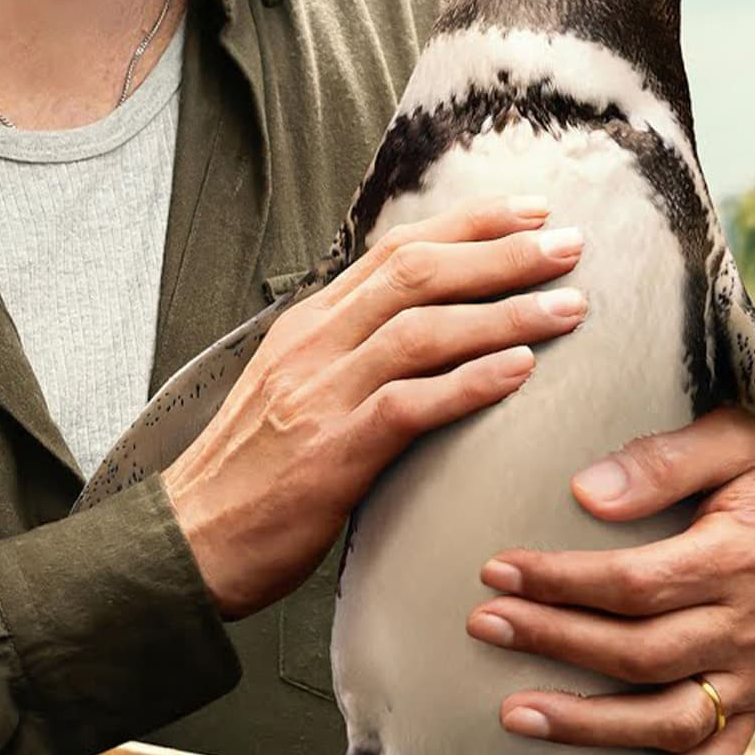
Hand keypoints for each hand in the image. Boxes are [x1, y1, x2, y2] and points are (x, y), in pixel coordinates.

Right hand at [163, 201, 588, 618]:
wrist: (186, 542)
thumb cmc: (249, 475)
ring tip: (568, 306)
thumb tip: (420, 332)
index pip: (395, 251)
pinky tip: (520, 370)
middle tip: (568, 245)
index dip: (468, 225)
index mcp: (307, 326)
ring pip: (423, 330)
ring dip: (504, 313)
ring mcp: (320, 396)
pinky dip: (470, 382)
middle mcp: (314, 346)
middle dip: (501, 253)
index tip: (530, 212)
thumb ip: (348, 355)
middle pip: (417, 274)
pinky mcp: (331, 453)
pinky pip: (409, 403)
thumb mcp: (292, 391)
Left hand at [464, 408, 754, 754]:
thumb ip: (662, 460)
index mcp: (742, 559)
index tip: (497, 571)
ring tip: (513, 714)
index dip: (562, 582)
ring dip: (589, 725)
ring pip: (670, 719)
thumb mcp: (733, 438)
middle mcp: (753, 628)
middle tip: (484, 626)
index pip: (636, 585)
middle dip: (554, 641)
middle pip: (639, 652)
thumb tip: (584, 495)